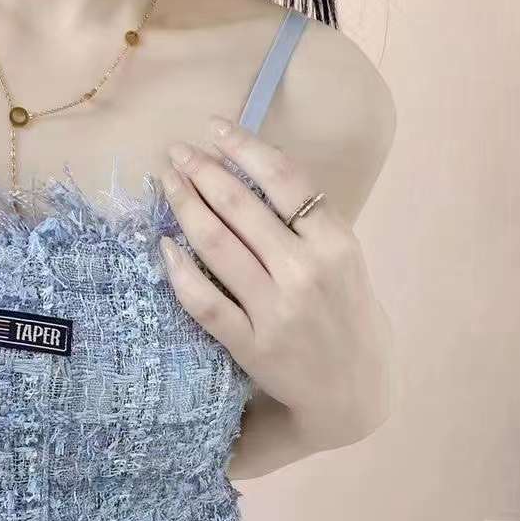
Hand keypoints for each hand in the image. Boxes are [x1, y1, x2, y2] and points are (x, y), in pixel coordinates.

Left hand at [158, 115, 391, 450]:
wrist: (355, 391)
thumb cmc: (347, 316)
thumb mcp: (344, 261)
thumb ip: (309, 224)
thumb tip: (255, 171)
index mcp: (335, 243)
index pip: (284, 179)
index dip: (245, 146)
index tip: (215, 129)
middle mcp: (306, 271)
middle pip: (241, 206)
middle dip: (202, 171)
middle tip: (175, 152)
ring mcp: (277, 310)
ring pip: (217, 246)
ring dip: (185, 207)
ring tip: (167, 183)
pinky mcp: (252, 344)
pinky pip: (205, 302)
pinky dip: (179, 271)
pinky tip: (164, 247)